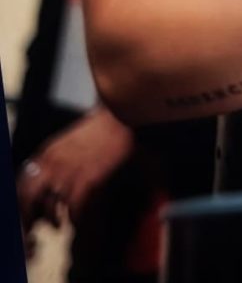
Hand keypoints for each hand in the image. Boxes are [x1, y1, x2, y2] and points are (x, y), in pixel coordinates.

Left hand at [16, 106, 134, 236]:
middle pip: (29, 199)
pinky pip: (75, 209)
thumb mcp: (67, 142)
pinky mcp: (88, 179)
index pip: (23, 184)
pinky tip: (79, 220)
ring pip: (51, 208)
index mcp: (47, 154)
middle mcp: (53, 165)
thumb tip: (47, 183)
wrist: (119, 115)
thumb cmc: (98, 129)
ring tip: (61, 224)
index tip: (29, 212)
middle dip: (31, 216)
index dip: (22, 202)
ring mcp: (69, 172)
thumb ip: (53, 160)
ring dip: (55, 220)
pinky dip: (76, 219)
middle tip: (38, 226)